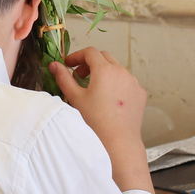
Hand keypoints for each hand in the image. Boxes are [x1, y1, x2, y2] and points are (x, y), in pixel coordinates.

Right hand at [50, 48, 152, 192]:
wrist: (119, 140)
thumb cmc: (95, 120)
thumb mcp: (75, 97)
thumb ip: (63, 78)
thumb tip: (54, 65)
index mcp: (104, 70)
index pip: (90, 52)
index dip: (77, 56)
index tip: (69, 64)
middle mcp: (121, 71)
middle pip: (104, 57)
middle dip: (90, 62)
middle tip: (80, 75)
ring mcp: (133, 82)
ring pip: (117, 68)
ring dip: (104, 72)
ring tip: (95, 88)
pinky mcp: (140, 93)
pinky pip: (127, 81)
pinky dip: (117, 83)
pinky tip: (109, 98)